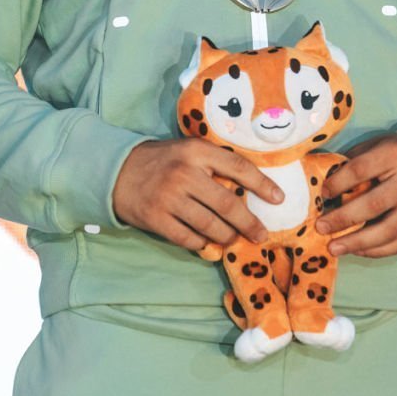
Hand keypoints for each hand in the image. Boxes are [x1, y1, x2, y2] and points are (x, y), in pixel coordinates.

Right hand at [111, 139, 285, 253]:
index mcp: (196, 151)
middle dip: (249, 223)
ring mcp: (169, 197)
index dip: (262, 184)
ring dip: (227, 237)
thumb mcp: (188, 151)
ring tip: (233, 239)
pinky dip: (202, 244)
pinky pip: (189, 239)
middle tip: (261, 234)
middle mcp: (184, 173)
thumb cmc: (163, 162)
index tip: (279, 199)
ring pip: (211, 226)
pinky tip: (208, 243)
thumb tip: (250, 191)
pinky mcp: (156, 219)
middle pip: (227, 204)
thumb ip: (214, 164)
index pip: (238, 167)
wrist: (117, 172)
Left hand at [315, 131, 396, 257]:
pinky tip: (356, 250)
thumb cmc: (392, 155)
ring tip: (334, 248)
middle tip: (320, 228)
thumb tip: (319, 188)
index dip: (338, 183)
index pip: (360, 170)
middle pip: (374, 205)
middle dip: (343, 219)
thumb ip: (350, 164)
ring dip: (357, 242)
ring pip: (388, 231)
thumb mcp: (373, 147)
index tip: (321, 194)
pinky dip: (375, 251)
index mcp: (396, 153)